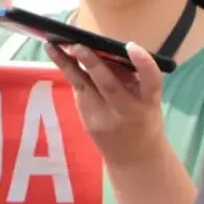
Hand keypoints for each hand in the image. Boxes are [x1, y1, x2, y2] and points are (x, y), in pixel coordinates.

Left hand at [46, 41, 165, 167]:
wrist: (136, 158)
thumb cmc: (143, 119)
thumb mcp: (147, 100)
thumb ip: (131, 78)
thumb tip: (104, 48)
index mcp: (149, 103)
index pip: (151, 82)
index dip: (143, 63)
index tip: (132, 45)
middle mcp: (128, 111)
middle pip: (110, 86)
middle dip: (93, 64)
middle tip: (78, 45)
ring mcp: (105, 119)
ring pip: (84, 88)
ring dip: (66, 64)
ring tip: (51, 46)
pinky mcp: (88, 122)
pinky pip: (79, 92)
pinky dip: (69, 71)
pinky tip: (57, 56)